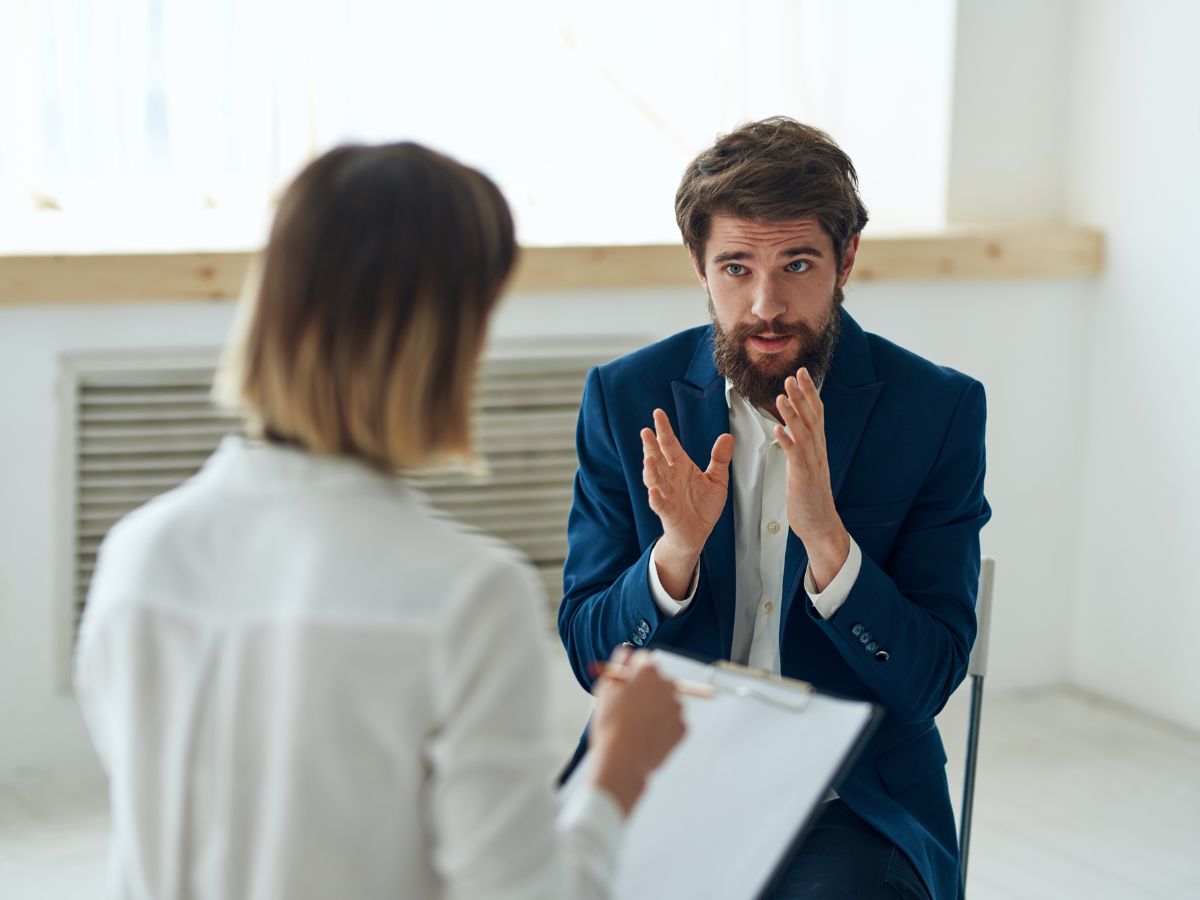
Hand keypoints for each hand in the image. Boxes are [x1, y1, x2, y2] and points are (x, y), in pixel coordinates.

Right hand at [588, 647, 686, 815]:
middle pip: (659, 680)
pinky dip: (663, 727)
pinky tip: (647, 736)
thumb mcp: (606, 688)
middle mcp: (667, 685)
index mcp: (648, 672)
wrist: (623, 759)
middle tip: (631, 707)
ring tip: (637, 726)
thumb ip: (618, 664)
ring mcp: (677, 707)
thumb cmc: (611, 724)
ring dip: (656, 709)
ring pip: (667, 702)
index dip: (633, 673)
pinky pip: (672, 722)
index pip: (644, 661)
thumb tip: (626, 652)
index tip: (627, 685)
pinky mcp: (683, 727)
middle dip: (648, 690)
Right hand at [641, 409, 733, 595]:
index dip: (664, 430)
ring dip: (650, 470)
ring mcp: (666, 494)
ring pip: (655, 479)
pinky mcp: (667, 512)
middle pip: (657, 458)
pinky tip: (653, 492)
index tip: (658, 414)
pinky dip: (656, 498)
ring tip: (648, 459)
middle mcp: (670, 478)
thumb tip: (727, 436)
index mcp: (681, 466)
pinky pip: (660, 504)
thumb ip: (719, 459)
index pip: (670, 444)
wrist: (697, 533)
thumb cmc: (703, 506)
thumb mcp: (717, 480)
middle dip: (651, 446)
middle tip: (646, 431)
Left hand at [774, 368, 849, 589]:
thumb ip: (803, 446)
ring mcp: (811, 464)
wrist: (820, 524)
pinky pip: (794, 456)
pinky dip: (787, 441)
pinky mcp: (803, 477)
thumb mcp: (807, 465)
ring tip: (782, 395)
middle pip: (811, 418)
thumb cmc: (810, 496)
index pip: (815, 414)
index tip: (801, 374)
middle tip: (793, 375)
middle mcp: (817, 451)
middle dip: (802, 395)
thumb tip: (794, 428)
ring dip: (793, 413)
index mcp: (818, 447)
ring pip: (803, 433)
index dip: (808, 393)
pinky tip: (777, 429)